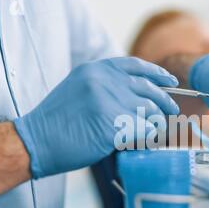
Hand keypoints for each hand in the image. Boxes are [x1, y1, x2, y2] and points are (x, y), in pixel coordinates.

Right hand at [14, 57, 178, 177]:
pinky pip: (143, 130)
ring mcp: (109, 102)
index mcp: (96, 70)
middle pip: (148, 89)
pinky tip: (143, 141)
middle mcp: (104, 81)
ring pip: (148, 111)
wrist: (36, 141)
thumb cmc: (57, 122)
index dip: (157, 73)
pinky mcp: (113, 125)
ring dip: (155, 122)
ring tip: (155, 130)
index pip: (136, 66)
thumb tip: (137, 94)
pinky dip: (147, 137)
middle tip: (172, 110)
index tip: (170, 81)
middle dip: (164, 101)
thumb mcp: (79, 89)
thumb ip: (105, 86)